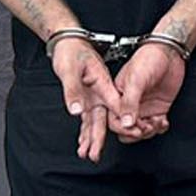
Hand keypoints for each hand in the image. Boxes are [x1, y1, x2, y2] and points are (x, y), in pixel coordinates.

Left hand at [50, 38, 122, 162]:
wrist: (67, 41)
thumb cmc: (71, 51)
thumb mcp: (70, 70)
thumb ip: (73, 90)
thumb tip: (76, 110)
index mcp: (103, 83)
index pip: (115, 105)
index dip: (123, 120)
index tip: (128, 134)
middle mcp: (101, 92)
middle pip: (104, 118)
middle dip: (99, 138)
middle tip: (94, 154)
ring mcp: (94, 95)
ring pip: (95, 120)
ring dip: (92, 137)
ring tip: (88, 153)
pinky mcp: (87, 97)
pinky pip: (87, 116)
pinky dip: (86, 129)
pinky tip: (83, 140)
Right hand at [112, 43, 184, 143]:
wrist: (171, 53)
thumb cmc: (149, 59)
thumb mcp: (136, 79)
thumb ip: (130, 102)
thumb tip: (125, 122)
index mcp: (117, 96)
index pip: (113, 120)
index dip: (123, 128)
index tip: (135, 128)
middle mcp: (129, 104)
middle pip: (126, 129)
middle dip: (136, 133)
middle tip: (147, 127)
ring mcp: (144, 107)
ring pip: (140, 130)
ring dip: (149, 132)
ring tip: (157, 122)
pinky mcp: (158, 108)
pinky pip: (155, 126)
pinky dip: (160, 128)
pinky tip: (163, 122)